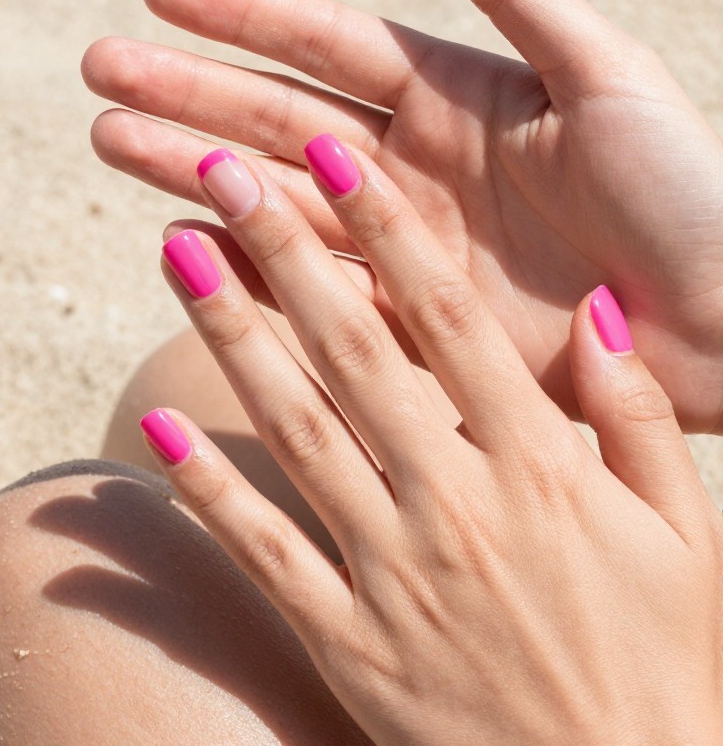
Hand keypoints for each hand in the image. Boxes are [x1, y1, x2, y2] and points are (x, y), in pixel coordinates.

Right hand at [83, 0, 722, 430]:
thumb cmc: (689, 191)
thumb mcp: (607, 74)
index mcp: (458, 95)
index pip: (328, 44)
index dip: (246, 15)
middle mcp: (416, 166)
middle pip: (279, 119)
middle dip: (189, 92)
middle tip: (99, 73)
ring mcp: (406, 246)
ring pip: (278, 200)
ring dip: (193, 172)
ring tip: (111, 142)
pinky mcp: (413, 324)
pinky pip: (313, 289)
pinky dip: (248, 265)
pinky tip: (184, 238)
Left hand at [141, 135, 722, 745]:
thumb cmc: (664, 663)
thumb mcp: (688, 533)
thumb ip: (635, 415)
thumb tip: (596, 307)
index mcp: (540, 468)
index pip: (450, 320)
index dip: (390, 230)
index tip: (337, 159)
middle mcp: (457, 505)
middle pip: (354, 352)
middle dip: (286, 251)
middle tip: (224, 171)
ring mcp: (393, 576)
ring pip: (295, 431)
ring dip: (232, 335)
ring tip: (175, 253)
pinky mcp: (348, 645)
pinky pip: (265, 553)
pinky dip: (205, 489)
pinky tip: (153, 424)